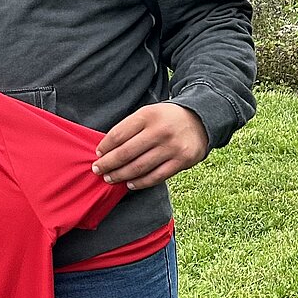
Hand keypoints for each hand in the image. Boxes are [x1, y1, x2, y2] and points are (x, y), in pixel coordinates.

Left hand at [92, 103, 208, 189]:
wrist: (200, 120)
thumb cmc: (166, 119)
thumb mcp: (148, 113)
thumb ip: (130, 128)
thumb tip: (106, 150)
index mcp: (148, 115)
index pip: (119, 134)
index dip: (105, 147)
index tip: (97, 154)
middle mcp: (160, 131)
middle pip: (126, 153)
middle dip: (108, 164)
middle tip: (97, 170)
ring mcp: (171, 147)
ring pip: (139, 167)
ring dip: (120, 175)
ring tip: (110, 178)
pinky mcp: (181, 161)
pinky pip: (156, 177)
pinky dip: (140, 182)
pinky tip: (129, 184)